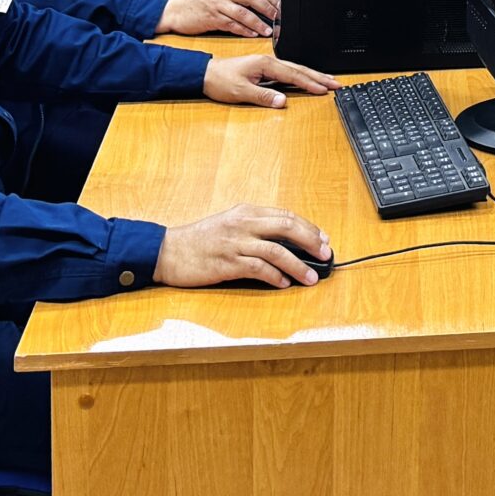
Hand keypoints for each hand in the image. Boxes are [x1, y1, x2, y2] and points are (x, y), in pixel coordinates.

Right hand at [153, 204, 330, 287]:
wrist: (169, 251)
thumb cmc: (200, 241)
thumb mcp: (230, 225)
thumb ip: (255, 229)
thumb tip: (287, 243)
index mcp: (246, 212)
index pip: (285, 216)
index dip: (308, 227)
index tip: (323, 239)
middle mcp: (243, 224)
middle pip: (286, 228)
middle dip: (310, 241)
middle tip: (325, 255)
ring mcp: (235, 243)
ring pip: (276, 250)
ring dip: (298, 265)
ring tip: (310, 277)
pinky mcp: (227, 263)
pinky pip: (258, 269)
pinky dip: (275, 277)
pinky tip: (284, 283)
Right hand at [158, 0, 279, 36]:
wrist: (175, 10)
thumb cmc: (198, 3)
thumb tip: (259, 2)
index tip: (281, 7)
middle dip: (269, 9)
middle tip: (278, 19)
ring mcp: (218, 4)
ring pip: (244, 12)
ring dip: (258, 23)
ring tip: (268, 30)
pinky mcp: (211, 18)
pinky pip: (231, 24)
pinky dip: (243, 30)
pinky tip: (251, 34)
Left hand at [203, 54, 338, 106]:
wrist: (205, 74)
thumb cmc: (220, 80)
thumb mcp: (241, 92)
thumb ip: (263, 97)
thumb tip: (282, 102)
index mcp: (265, 64)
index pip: (294, 75)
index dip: (310, 83)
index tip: (324, 89)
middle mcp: (269, 62)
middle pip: (299, 69)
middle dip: (319, 77)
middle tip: (336, 83)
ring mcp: (267, 65)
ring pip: (295, 69)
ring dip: (312, 75)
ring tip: (327, 81)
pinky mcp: (264, 69)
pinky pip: (288, 72)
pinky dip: (301, 76)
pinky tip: (307, 80)